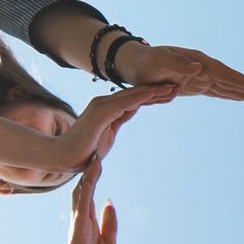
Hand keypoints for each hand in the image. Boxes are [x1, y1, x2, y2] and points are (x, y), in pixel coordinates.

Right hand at [57, 84, 177, 167]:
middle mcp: (104, 103)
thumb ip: (118, 121)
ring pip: (133, 96)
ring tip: (173, 87)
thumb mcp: (108, 135)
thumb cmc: (83, 151)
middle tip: (179, 86)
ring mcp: (101, 105)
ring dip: (154, 91)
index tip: (172, 94)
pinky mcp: (100, 112)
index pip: (135, 101)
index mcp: (107, 109)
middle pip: (137, 95)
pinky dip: (141, 96)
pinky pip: (125, 102)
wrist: (63, 157)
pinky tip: (155, 92)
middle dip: (158, 90)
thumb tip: (129, 112)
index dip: (154, 96)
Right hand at [57, 159, 102, 243]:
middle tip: (94, 147)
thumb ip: (108, 224)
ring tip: (92, 160)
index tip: (98, 155)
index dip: (93, 176)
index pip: (90, 194)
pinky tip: (87, 186)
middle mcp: (80, 224)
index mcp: (87, 224)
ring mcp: (77, 231)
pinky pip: (81, 216)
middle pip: (83, 192)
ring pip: (81, 201)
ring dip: (87, 181)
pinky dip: (84, 200)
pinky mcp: (77, 241)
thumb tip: (110, 201)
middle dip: (89, 172)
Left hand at [117, 41, 243, 103]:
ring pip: (227, 87)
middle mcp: (202, 68)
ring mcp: (200, 77)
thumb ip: (177, 63)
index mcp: (197, 61)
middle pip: (231, 80)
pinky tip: (242, 98)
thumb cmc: (144, 61)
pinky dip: (231, 95)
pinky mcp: (196, 85)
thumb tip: (199, 67)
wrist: (135, 63)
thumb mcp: (157, 60)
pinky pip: (217, 91)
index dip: (240, 81)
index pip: (223, 73)